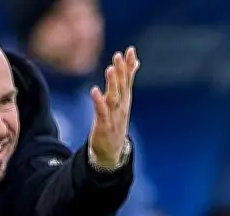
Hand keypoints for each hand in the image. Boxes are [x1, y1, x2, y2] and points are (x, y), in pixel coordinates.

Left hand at [89, 47, 139, 165]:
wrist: (112, 152)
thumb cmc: (116, 123)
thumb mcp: (123, 101)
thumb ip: (126, 81)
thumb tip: (134, 62)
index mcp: (125, 100)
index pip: (128, 80)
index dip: (129, 65)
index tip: (130, 50)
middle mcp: (121, 106)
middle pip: (121, 86)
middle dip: (121, 71)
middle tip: (118, 56)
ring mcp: (113, 116)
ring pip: (114, 97)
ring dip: (113, 83)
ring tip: (110, 69)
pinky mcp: (104, 125)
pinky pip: (101, 111)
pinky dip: (99, 101)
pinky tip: (94, 90)